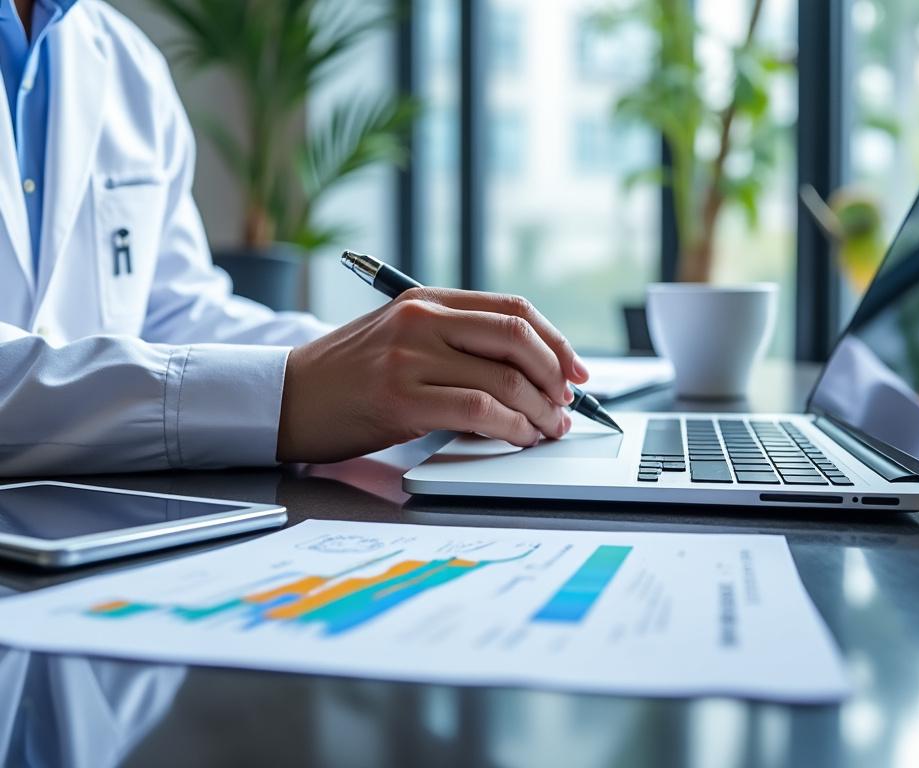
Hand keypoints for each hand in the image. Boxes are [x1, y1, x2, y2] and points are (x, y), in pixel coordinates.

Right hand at [276, 288, 589, 462]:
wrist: (286, 398)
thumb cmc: (347, 375)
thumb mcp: (401, 338)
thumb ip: (455, 343)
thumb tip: (526, 374)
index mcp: (427, 300)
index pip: (513, 310)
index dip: (555, 341)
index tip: (576, 371)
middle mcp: (422, 319)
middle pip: (517, 337)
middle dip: (555, 376)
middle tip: (567, 405)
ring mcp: (409, 357)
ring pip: (503, 378)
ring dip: (539, 410)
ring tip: (547, 429)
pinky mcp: (401, 398)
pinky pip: (478, 411)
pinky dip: (510, 427)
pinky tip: (517, 437)